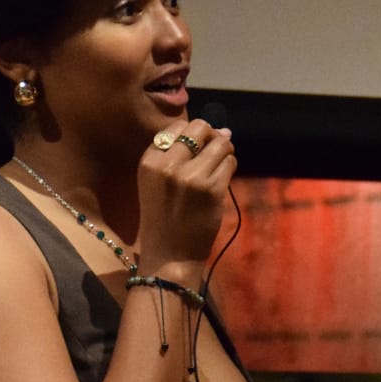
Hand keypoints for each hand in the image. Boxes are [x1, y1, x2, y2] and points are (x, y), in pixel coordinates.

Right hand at [135, 119, 235, 269]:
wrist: (170, 254)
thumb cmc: (164, 217)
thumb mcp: (156, 182)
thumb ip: (179, 154)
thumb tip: (223, 129)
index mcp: (150, 161)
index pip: (177, 127)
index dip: (193, 134)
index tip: (196, 149)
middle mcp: (169, 165)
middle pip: (200, 128)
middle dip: (212, 136)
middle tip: (213, 152)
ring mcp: (192, 176)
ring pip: (221, 144)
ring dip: (224, 151)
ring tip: (217, 167)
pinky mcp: (212, 189)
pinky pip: (230, 163)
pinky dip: (229, 167)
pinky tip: (220, 181)